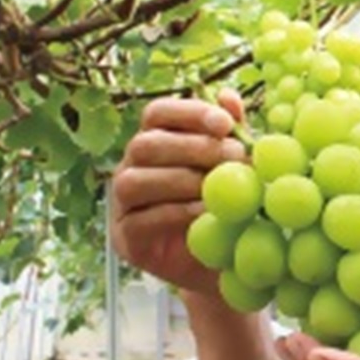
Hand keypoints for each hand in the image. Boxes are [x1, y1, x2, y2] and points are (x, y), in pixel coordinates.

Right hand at [110, 90, 246, 300]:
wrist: (226, 263)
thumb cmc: (228, 206)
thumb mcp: (236, 167)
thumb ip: (231, 133)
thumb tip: (227, 95)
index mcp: (155, 141)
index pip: (157, 114)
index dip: (189, 112)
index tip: (224, 123)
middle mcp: (132, 167)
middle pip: (145, 144)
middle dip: (192, 147)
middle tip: (234, 156)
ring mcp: (123, 203)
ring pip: (135, 180)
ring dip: (181, 180)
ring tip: (219, 188)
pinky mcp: (126, 238)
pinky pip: (140, 219)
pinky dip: (174, 213)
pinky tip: (205, 213)